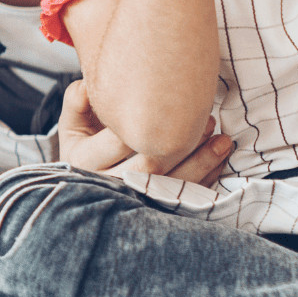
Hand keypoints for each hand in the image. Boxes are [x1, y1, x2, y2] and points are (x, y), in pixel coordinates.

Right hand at [58, 79, 233, 184]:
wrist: (88, 177)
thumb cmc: (85, 141)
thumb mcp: (73, 121)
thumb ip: (77, 101)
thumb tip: (87, 88)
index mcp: (84, 161)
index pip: (118, 140)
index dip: (146, 121)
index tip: (173, 100)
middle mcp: (108, 185)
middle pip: (149, 167)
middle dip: (181, 143)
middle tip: (208, 119)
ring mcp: (133, 201)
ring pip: (172, 186)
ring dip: (202, 163)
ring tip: (224, 140)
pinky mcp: (155, 208)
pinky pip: (185, 199)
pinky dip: (207, 178)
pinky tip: (221, 158)